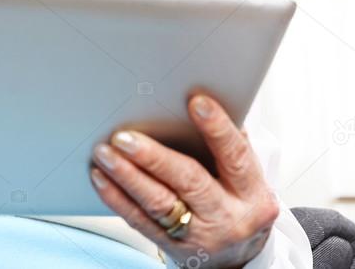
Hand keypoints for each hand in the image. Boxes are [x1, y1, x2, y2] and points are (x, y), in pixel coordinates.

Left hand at [90, 95, 277, 268]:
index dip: (217, 128)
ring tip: (105, 153)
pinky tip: (102, 179)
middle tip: (125, 137)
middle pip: (190, 182)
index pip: (236, 156)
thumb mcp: (247, 177)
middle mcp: (229, 217)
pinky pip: (141, 222)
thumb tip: (201, 103)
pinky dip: (118, 198)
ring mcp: (200, 236)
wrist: (238, 256)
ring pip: (159, 204)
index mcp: (253, 194)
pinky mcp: (174, 248)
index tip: (196, 102)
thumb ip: (230, 144)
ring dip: (127, 176)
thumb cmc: (238, 202)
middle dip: (154, 157)